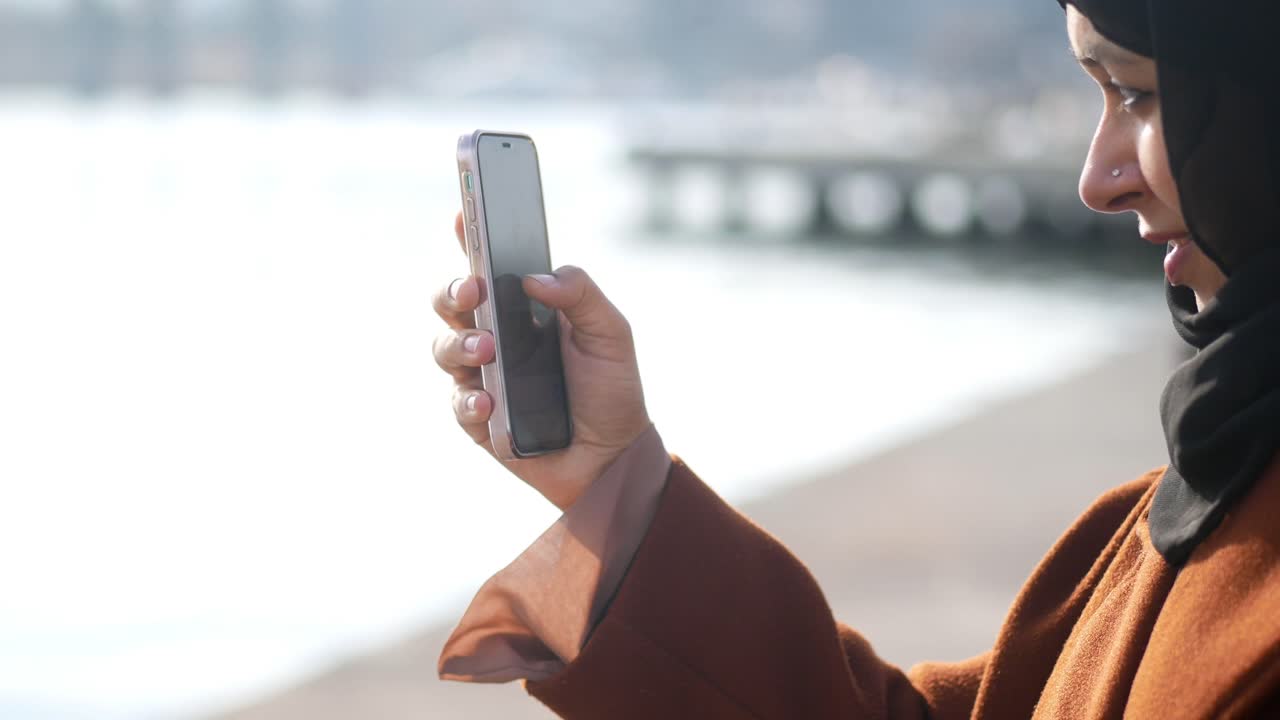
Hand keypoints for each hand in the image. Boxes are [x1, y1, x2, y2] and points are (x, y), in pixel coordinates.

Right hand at [432, 212, 650, 510]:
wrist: (613, 457)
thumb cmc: (611, 389)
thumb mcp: (611, 334)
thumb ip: (580, 293)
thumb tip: (533, 278)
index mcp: (524, 307)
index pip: (488, 264)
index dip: (469, 235)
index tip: (463, 212)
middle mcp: (495, 335)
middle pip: (452, 302)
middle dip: (454, 291)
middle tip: (474, 292)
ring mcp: (482, 375)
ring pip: (444, 346)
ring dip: (460, 345)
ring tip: (488, 351)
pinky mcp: (477, 417)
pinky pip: (459, 401)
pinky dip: (470, 399)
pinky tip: (489, 402)